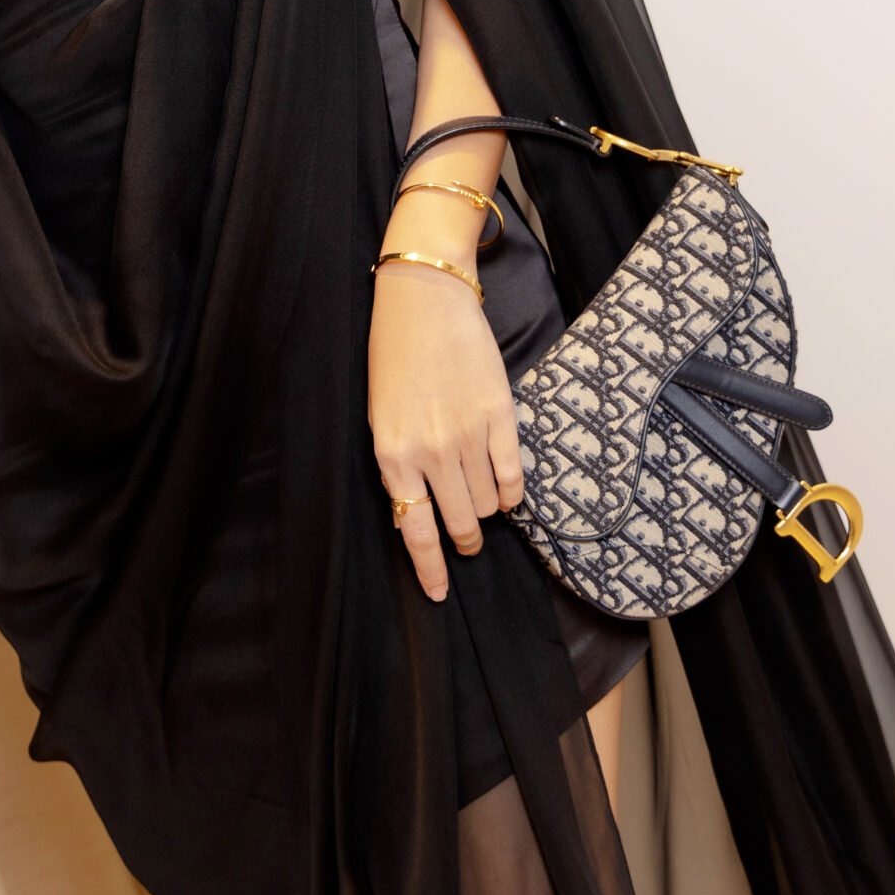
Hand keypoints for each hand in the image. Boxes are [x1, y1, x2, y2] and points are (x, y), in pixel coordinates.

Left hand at [368, 256, 524, 601]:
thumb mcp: (381, 419)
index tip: (439, 594)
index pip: (415, 531)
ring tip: (483, 497)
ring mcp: (468, 436)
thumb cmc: (395, 358)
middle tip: (469, 540)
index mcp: (393, 456)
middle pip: (461, 523)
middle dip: (466, 540)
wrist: (424, 300)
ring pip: (490, 504)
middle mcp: (430, 453)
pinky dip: (512, 492)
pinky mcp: (500, 416)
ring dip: (488, 510)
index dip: (431, 569)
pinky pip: (514, 477)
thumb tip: (415, 515)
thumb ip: (399, 468)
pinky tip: (507, 488)